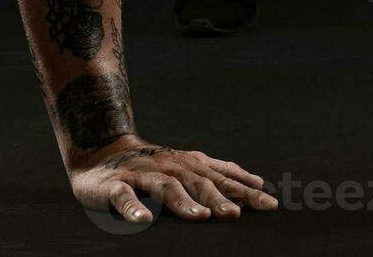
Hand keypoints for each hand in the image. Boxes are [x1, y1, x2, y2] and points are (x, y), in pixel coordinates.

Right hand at [69, 137, 278, 223]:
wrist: (102, 152)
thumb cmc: (153, 166)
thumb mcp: (189, 167)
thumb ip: (220, 174)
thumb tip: (256, 183)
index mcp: (191, 165)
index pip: (224, 178)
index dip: (246, 190)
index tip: (270, 204)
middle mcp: (172, 168)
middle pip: (199, 183)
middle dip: (219, 198)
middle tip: (236, 215)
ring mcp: (144, 175)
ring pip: (167, 189)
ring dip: (184, 203)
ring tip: (201, 217)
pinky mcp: (116, 185)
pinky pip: (125, 197)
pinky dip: (134, 208)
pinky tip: (144, 220)